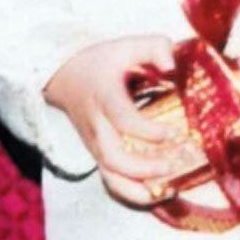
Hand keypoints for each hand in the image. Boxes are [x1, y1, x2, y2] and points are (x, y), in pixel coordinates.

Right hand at [42, 37, 197, 205]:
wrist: (66, 76)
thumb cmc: (105, 61)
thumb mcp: (130, 44)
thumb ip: (156, 48)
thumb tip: (173, 67)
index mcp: (105, 97)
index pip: (123, 120)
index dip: (147, 131)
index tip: (173, 133)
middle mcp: (96, 126)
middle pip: (112, 157)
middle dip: (141, 168)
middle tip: (172, 165)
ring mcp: (94, 144)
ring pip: (108, 176)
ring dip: (136, 190)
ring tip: (167, 193)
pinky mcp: (98, 154)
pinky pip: (110, 179)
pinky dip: (131, 193)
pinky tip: (157, 195)